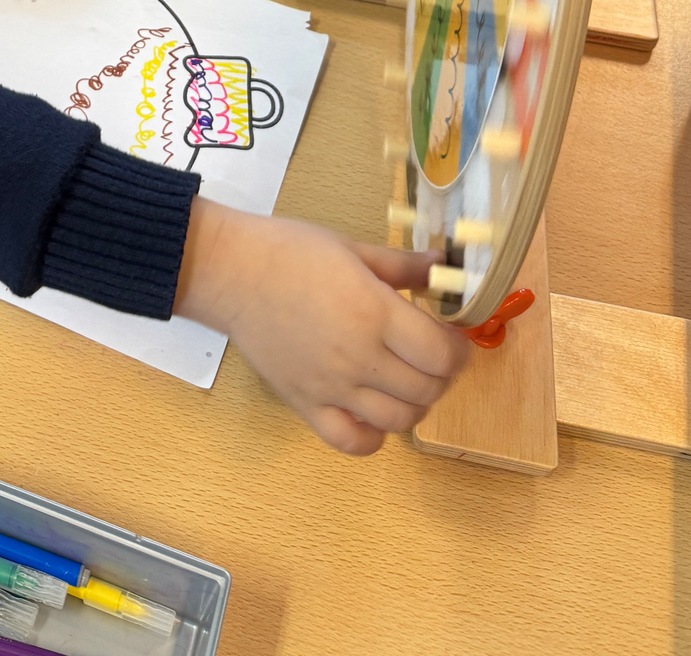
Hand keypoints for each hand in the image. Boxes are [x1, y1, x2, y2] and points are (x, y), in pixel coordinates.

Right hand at [174, 200, 468, 454]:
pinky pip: (352, 442)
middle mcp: (359, 358)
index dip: (458, 349)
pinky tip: (372, 410)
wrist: (232, 272)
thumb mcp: (353, 247)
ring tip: (405, 379)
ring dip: (414, 404)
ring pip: (399, 420)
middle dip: (441, 374)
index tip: (453, 337)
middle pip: (427, 390)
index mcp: (375, 314)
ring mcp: (333, 388)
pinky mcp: (307, 405)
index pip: (442, 354)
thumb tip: (442, 262)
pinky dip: (373, 435)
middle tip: (430, 354)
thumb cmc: (291, 251)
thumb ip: (402, 264)